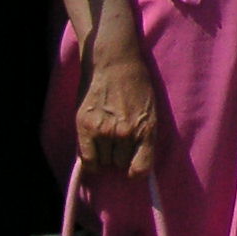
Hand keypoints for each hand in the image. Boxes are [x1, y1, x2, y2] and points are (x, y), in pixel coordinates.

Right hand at [76, 45, 158, 175]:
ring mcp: (104, 131)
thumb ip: (145, 135)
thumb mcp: (151, 110)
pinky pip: (87, 159)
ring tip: (106, 139)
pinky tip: (94, 155)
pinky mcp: (85, 127)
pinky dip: (90, 161)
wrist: (114, 63)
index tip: (133, 171)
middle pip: (121, 164)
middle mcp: (125, 133)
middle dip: (120, 157)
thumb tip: (138, 161)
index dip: (137, 172)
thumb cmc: (136, 84)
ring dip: (105, 155)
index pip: (143, 168)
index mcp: (146, 129)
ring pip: (104, 162)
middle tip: (119, 143)